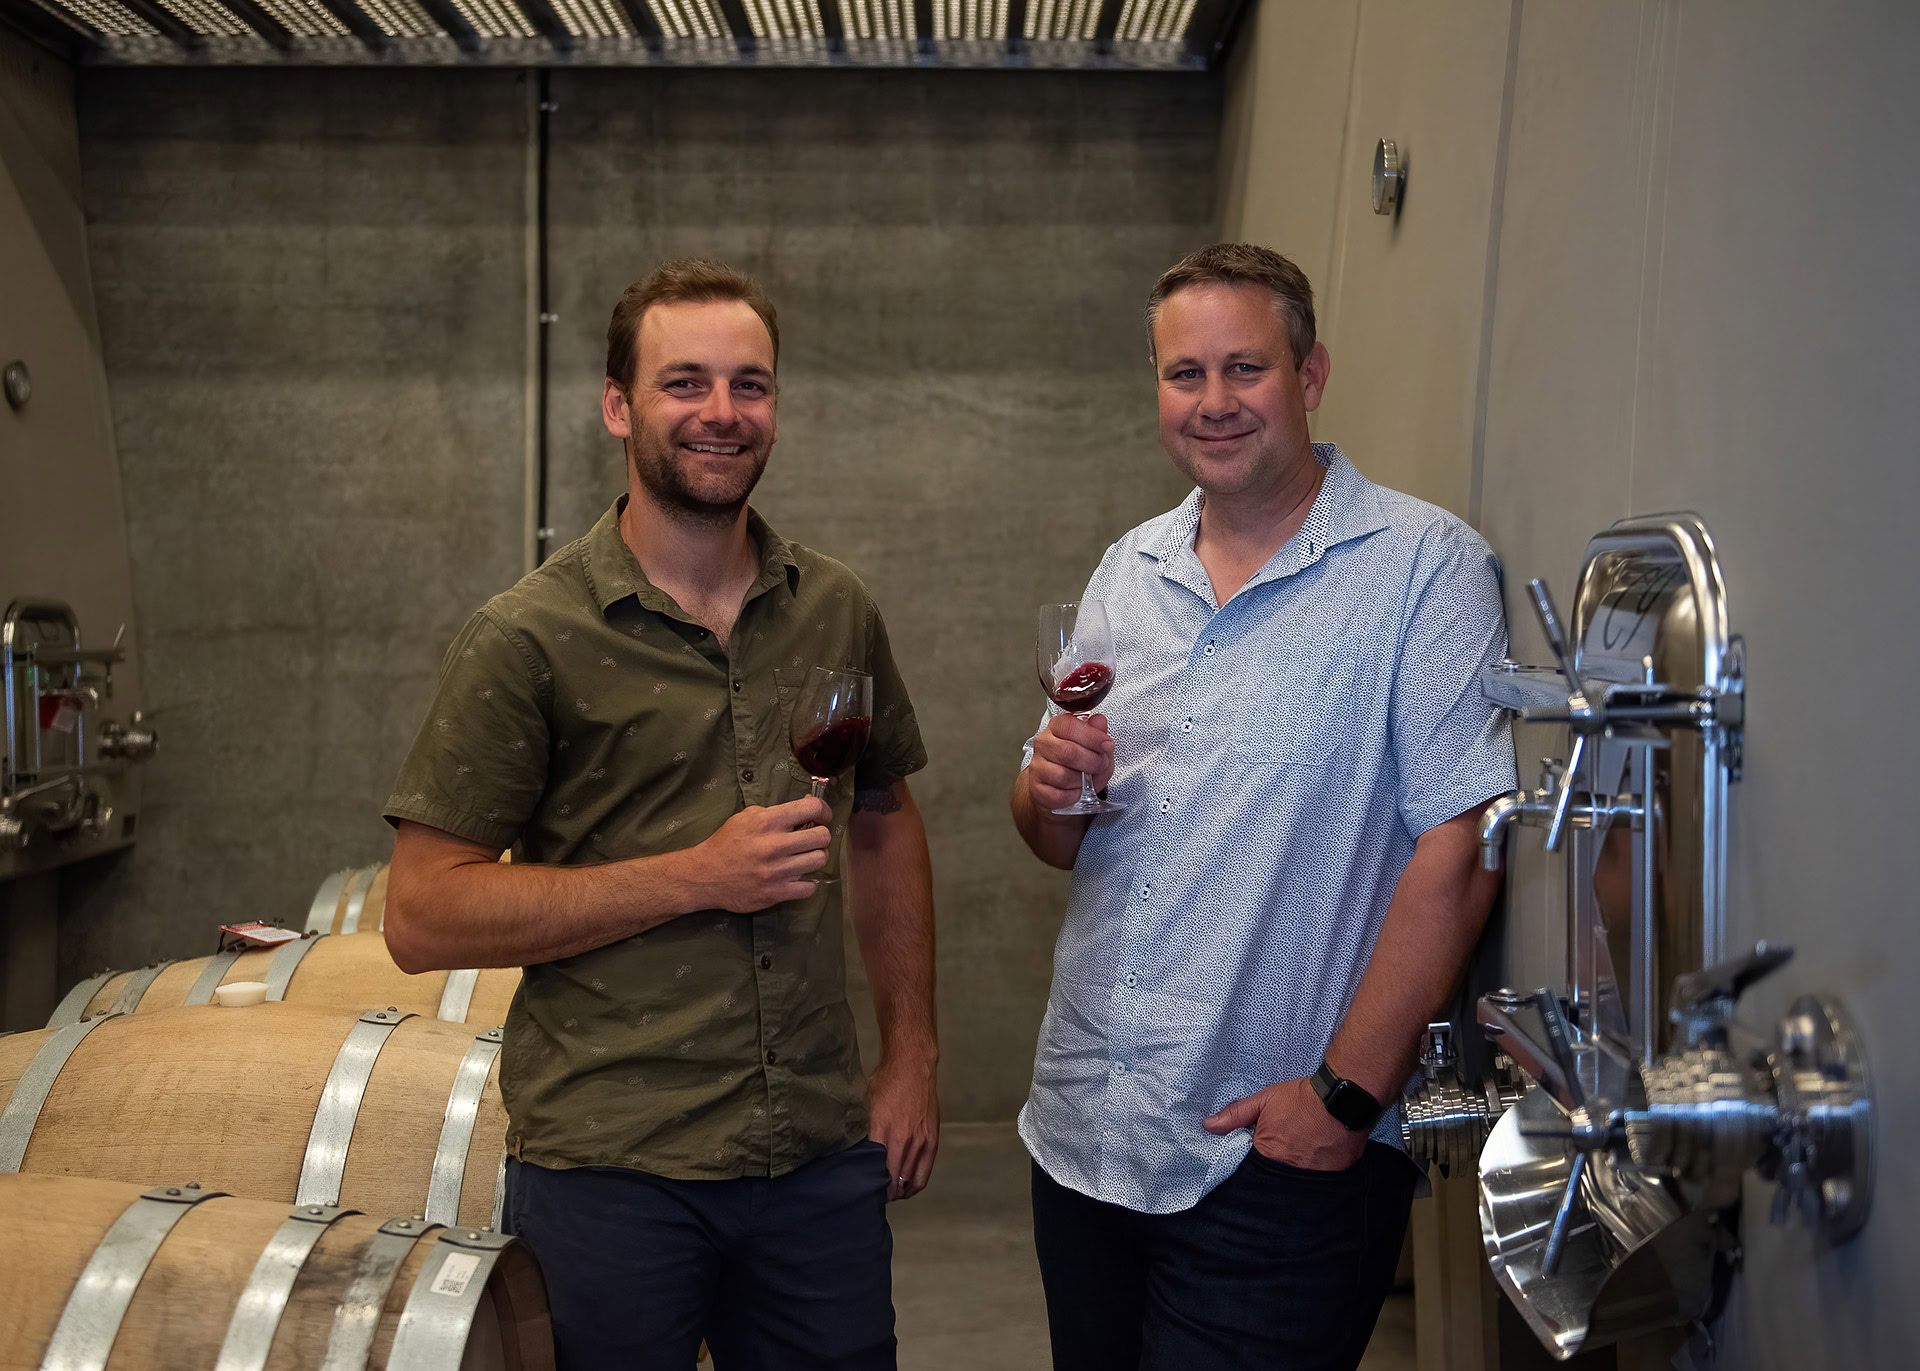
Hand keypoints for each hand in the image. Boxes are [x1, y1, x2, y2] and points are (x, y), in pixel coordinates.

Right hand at [687, 797, 831, 912]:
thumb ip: (777, 811)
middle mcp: (774, 845)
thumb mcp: (746, 817)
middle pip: (822, 837)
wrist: (704, 875)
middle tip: (811, 839)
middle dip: (820, 836)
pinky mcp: (776, 893)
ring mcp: (776, 871)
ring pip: (819, 860)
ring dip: (814, 858)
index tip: (821, 816)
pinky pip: (809, 887)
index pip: (812, 808)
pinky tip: (796, 877)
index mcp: (767, 821)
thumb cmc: (726, 842)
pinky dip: (806, 883)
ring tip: (802, 857)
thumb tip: (807, 806)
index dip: (823, 811)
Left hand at [868, 1052, 938, 1201]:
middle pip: (892, 1180)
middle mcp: (903, 1138)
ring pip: (908, 1181)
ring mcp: (920, 1141)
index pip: (875, 1170)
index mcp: (882, 1129)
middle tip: (873, 1196)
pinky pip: (923, 1174)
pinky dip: (914, 1186)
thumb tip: (850, 1151)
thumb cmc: (886, 1083)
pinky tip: (906, 1189)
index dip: (869, 1186)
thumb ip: (861, 1130)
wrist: (913, 1066)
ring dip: (898, 1192)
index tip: (863, 1191)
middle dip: (883, 1193)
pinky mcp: (932, 1141)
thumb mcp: (865, 1104)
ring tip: (889, 1194)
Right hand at [1026, 713, 1114, 812]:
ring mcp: (1037, 766)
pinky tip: (1077, 790)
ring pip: (1063, 776)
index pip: (1069, 726)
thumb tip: (1099, 721)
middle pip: (1068, 752)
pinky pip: (1059, 795)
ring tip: (1088, 780)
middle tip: (1102, 765)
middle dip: (1093, 761)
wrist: (1059, 787)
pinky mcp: (1037, 788)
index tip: (1107, 745)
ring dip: (1083, 781)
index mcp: (1056, 727)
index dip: (1092, 737)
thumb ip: (1098, 732)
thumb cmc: (1078, 763)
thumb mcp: (1095, 746)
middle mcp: (1043, 744)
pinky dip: (1074, 795)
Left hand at [1203, 1076, 1368, 1171]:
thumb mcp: (1264, 1101)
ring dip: (1295, 1174)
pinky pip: (1318, 1182)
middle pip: (1275, 1180)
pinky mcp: (1334, 1178)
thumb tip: (1208, 1125)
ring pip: (1297, 1184)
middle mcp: (1289, 1172)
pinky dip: (1315, 1174)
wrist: (1343, 1098)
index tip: (1256, 1157)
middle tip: (1283, 1154)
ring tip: (1300, 1156)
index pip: (1252, 1171)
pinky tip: (1317, 1161)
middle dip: (1274, 1172)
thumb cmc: (1302, 1099)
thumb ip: (1235, 1115)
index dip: (1252, 1166)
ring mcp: (1313, 1178)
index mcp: (1269, 1156)